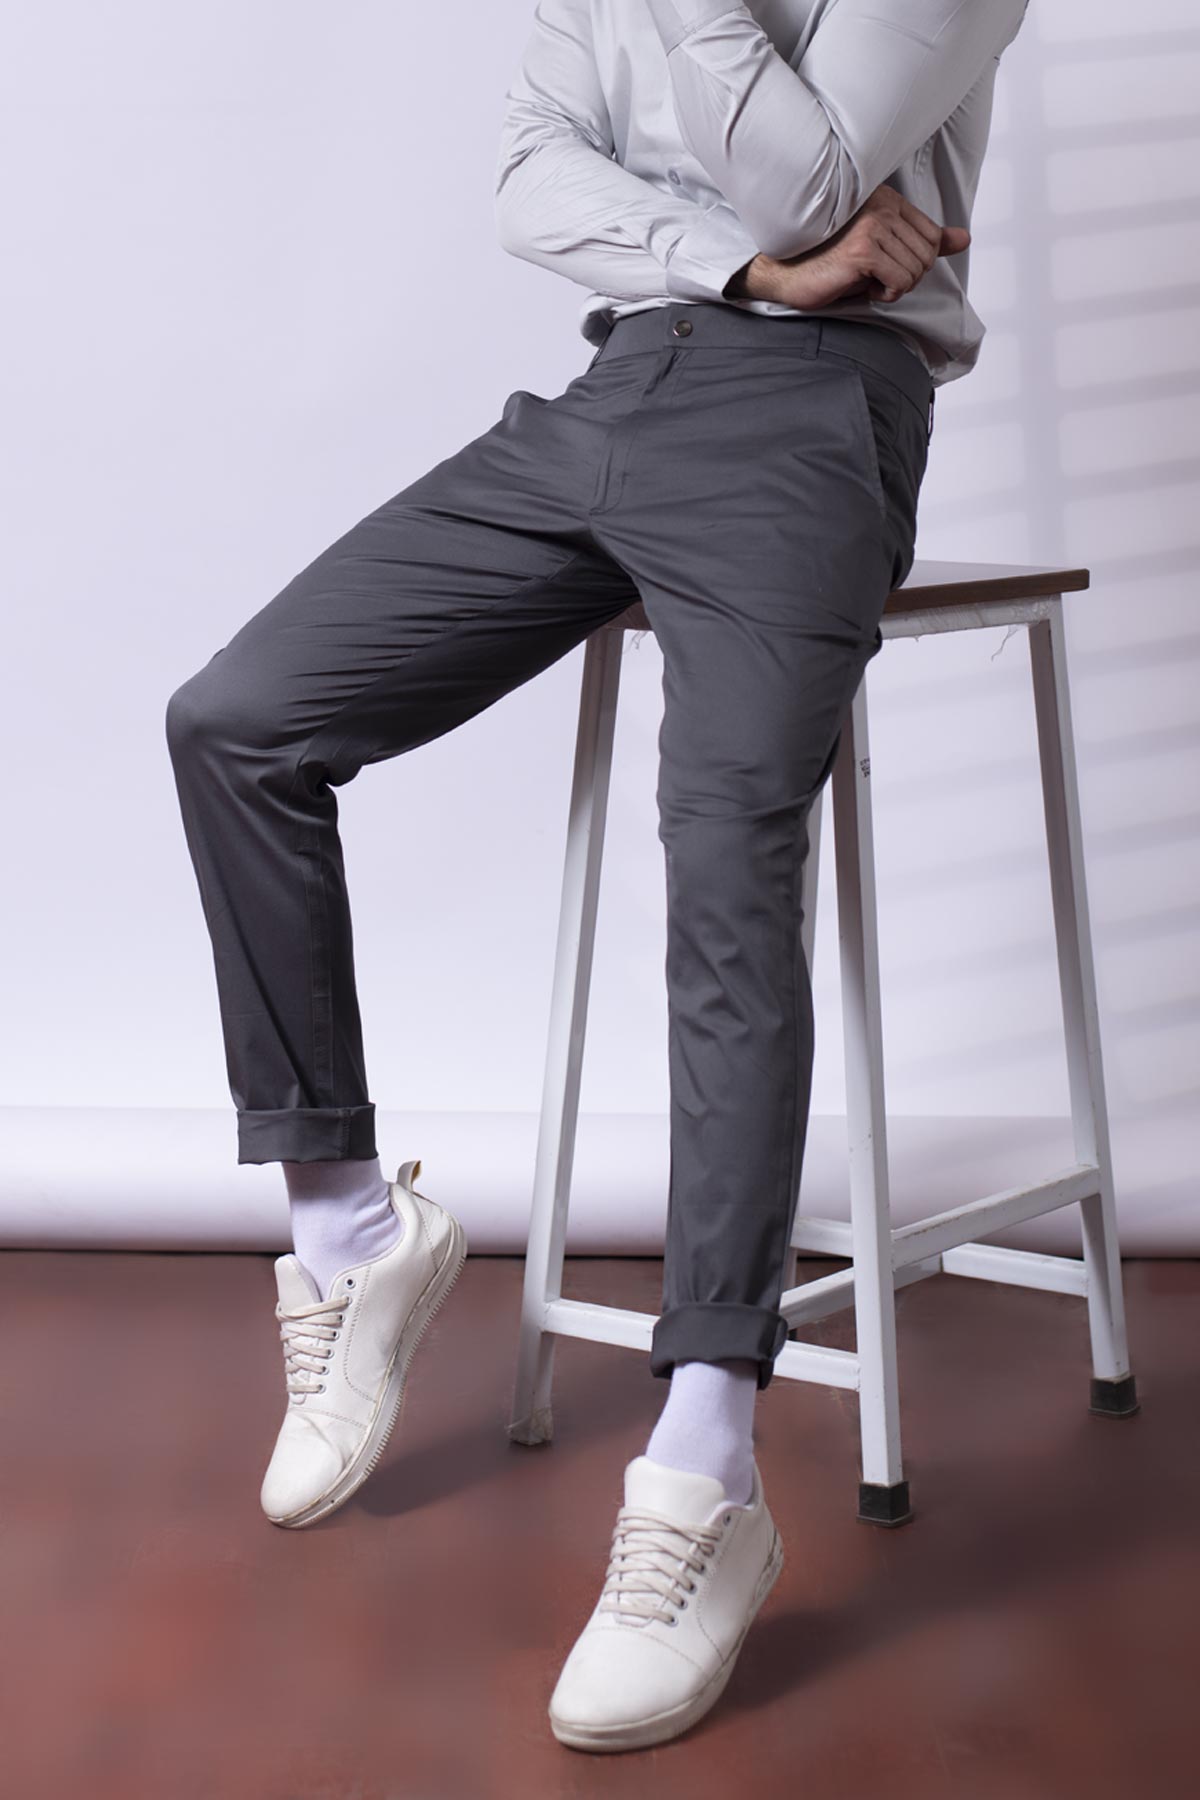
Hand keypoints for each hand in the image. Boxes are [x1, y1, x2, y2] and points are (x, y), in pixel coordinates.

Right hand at [726, 183, 969, 308]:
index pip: (933, 236)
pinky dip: (887, 294)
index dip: (917, 262)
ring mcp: (872, 226)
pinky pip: (900, 282)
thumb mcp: (885, 249)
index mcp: (888, 200)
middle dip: (907, 277)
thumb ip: (925, 241)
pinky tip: (864, 287)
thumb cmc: (833, 262)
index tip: (888, 265)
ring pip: (916, 271)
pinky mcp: (863, 250)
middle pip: (928, 256)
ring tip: (867, 280)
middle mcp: (882, 206)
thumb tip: (964, 239)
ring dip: (895, 287)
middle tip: (876, 277)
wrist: (790, 274)